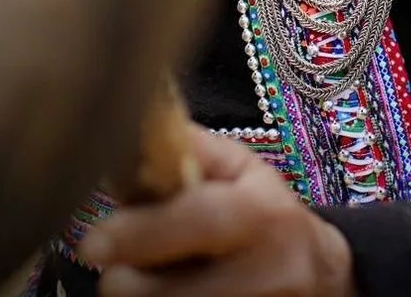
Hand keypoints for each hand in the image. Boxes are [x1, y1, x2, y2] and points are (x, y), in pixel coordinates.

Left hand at [78, 125, 355, 296]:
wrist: (319, 276)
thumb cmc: (268, 214)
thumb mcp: (244, 171)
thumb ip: (193, 152)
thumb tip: (132, 130)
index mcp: (263, 213)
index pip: (199, 221)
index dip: (142, 233)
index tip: (91, 241)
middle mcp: (266, 271)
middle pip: (170, 293)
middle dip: (127, 282)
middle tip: (118, 270)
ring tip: (152, 280)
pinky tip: (176, 293)